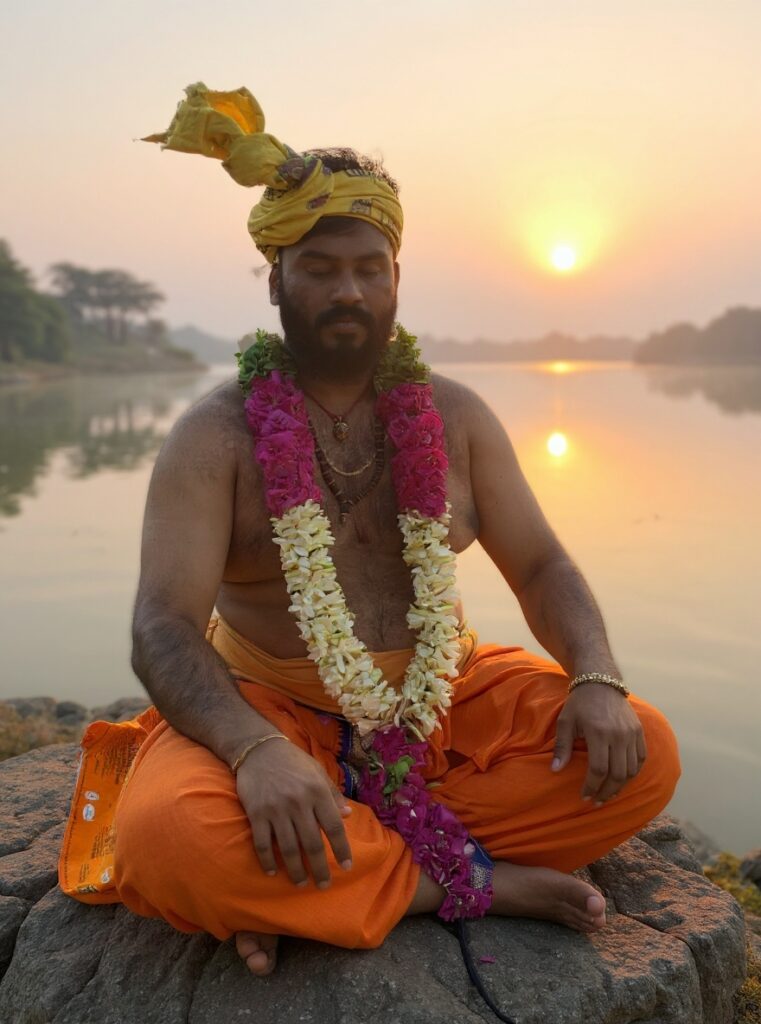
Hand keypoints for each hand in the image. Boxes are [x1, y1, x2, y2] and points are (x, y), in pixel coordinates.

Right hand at [235, 739, 352, 887]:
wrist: (259, 749)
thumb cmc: (293, 761)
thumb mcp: (317, 772)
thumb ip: (332, 794)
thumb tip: (348, 815)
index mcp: (317, 791)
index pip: (334, 827)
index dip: (342, 849)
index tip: (347, 866)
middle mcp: (299, 803)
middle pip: (312, 844)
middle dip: (319, 868)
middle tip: (323, 885)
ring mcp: (276, 810)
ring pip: (288, 848)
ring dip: (295, 870)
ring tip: (300, 883)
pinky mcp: (257, 813)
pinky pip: (263, 843)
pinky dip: (268, 860)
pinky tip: (273, 872)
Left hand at [551, 683, 646, 804]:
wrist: (601, 683)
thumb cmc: (579, 704)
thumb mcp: (565, 722)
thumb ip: (562, 747)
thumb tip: (555, 770)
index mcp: (599, 732)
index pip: (598, 769)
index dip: (592, 786)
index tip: (584, 796)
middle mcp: (618, 734)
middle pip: (617, 774)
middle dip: (606, 792)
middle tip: (597, 801)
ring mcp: (631, 733)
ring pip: (631, 770)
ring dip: (620, 786)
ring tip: (608, 794)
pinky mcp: (639, 732)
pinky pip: (640, 758)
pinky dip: (632, 772)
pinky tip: (621, 780)